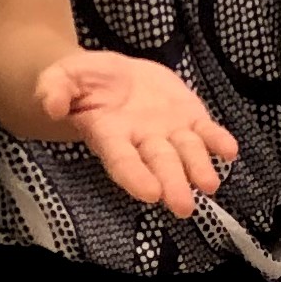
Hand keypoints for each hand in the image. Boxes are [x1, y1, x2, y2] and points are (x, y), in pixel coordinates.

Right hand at [37, 51, 237, 216]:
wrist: (109, 75)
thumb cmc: (82, 82)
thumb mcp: (61, 77)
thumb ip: (54, 89)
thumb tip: (50, 106)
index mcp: (109, 135)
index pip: (122, 161)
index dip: (135, 177)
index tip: (150, 194)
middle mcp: (141, 141)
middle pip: (159, 164)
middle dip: (172, 184)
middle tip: (184, 206)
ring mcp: (168, 131)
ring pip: (186, 152)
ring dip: (199, 168)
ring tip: (210, 185)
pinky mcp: (188, 116)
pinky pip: (206, 132)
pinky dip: (218, 141)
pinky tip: (230, 151)